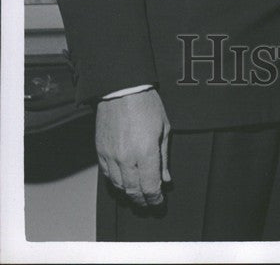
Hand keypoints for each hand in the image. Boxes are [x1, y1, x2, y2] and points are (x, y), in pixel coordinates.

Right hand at [95, 89, 170, 207]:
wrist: (122, 89)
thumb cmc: (147, 105)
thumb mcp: (164, 129)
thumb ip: (164, 157)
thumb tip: (166, 179)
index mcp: (146, 152)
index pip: (150, 187)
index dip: (155, 199)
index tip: (159, 202)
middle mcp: (127, 158)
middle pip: (133, 191)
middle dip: (143, 201)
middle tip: (149, 204)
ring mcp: (111, 156)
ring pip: (119, 186)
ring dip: (129, 194)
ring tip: (137, 196)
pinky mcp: (100, 152)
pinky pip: (107, 175)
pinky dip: (116, 183)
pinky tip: (123, 183)